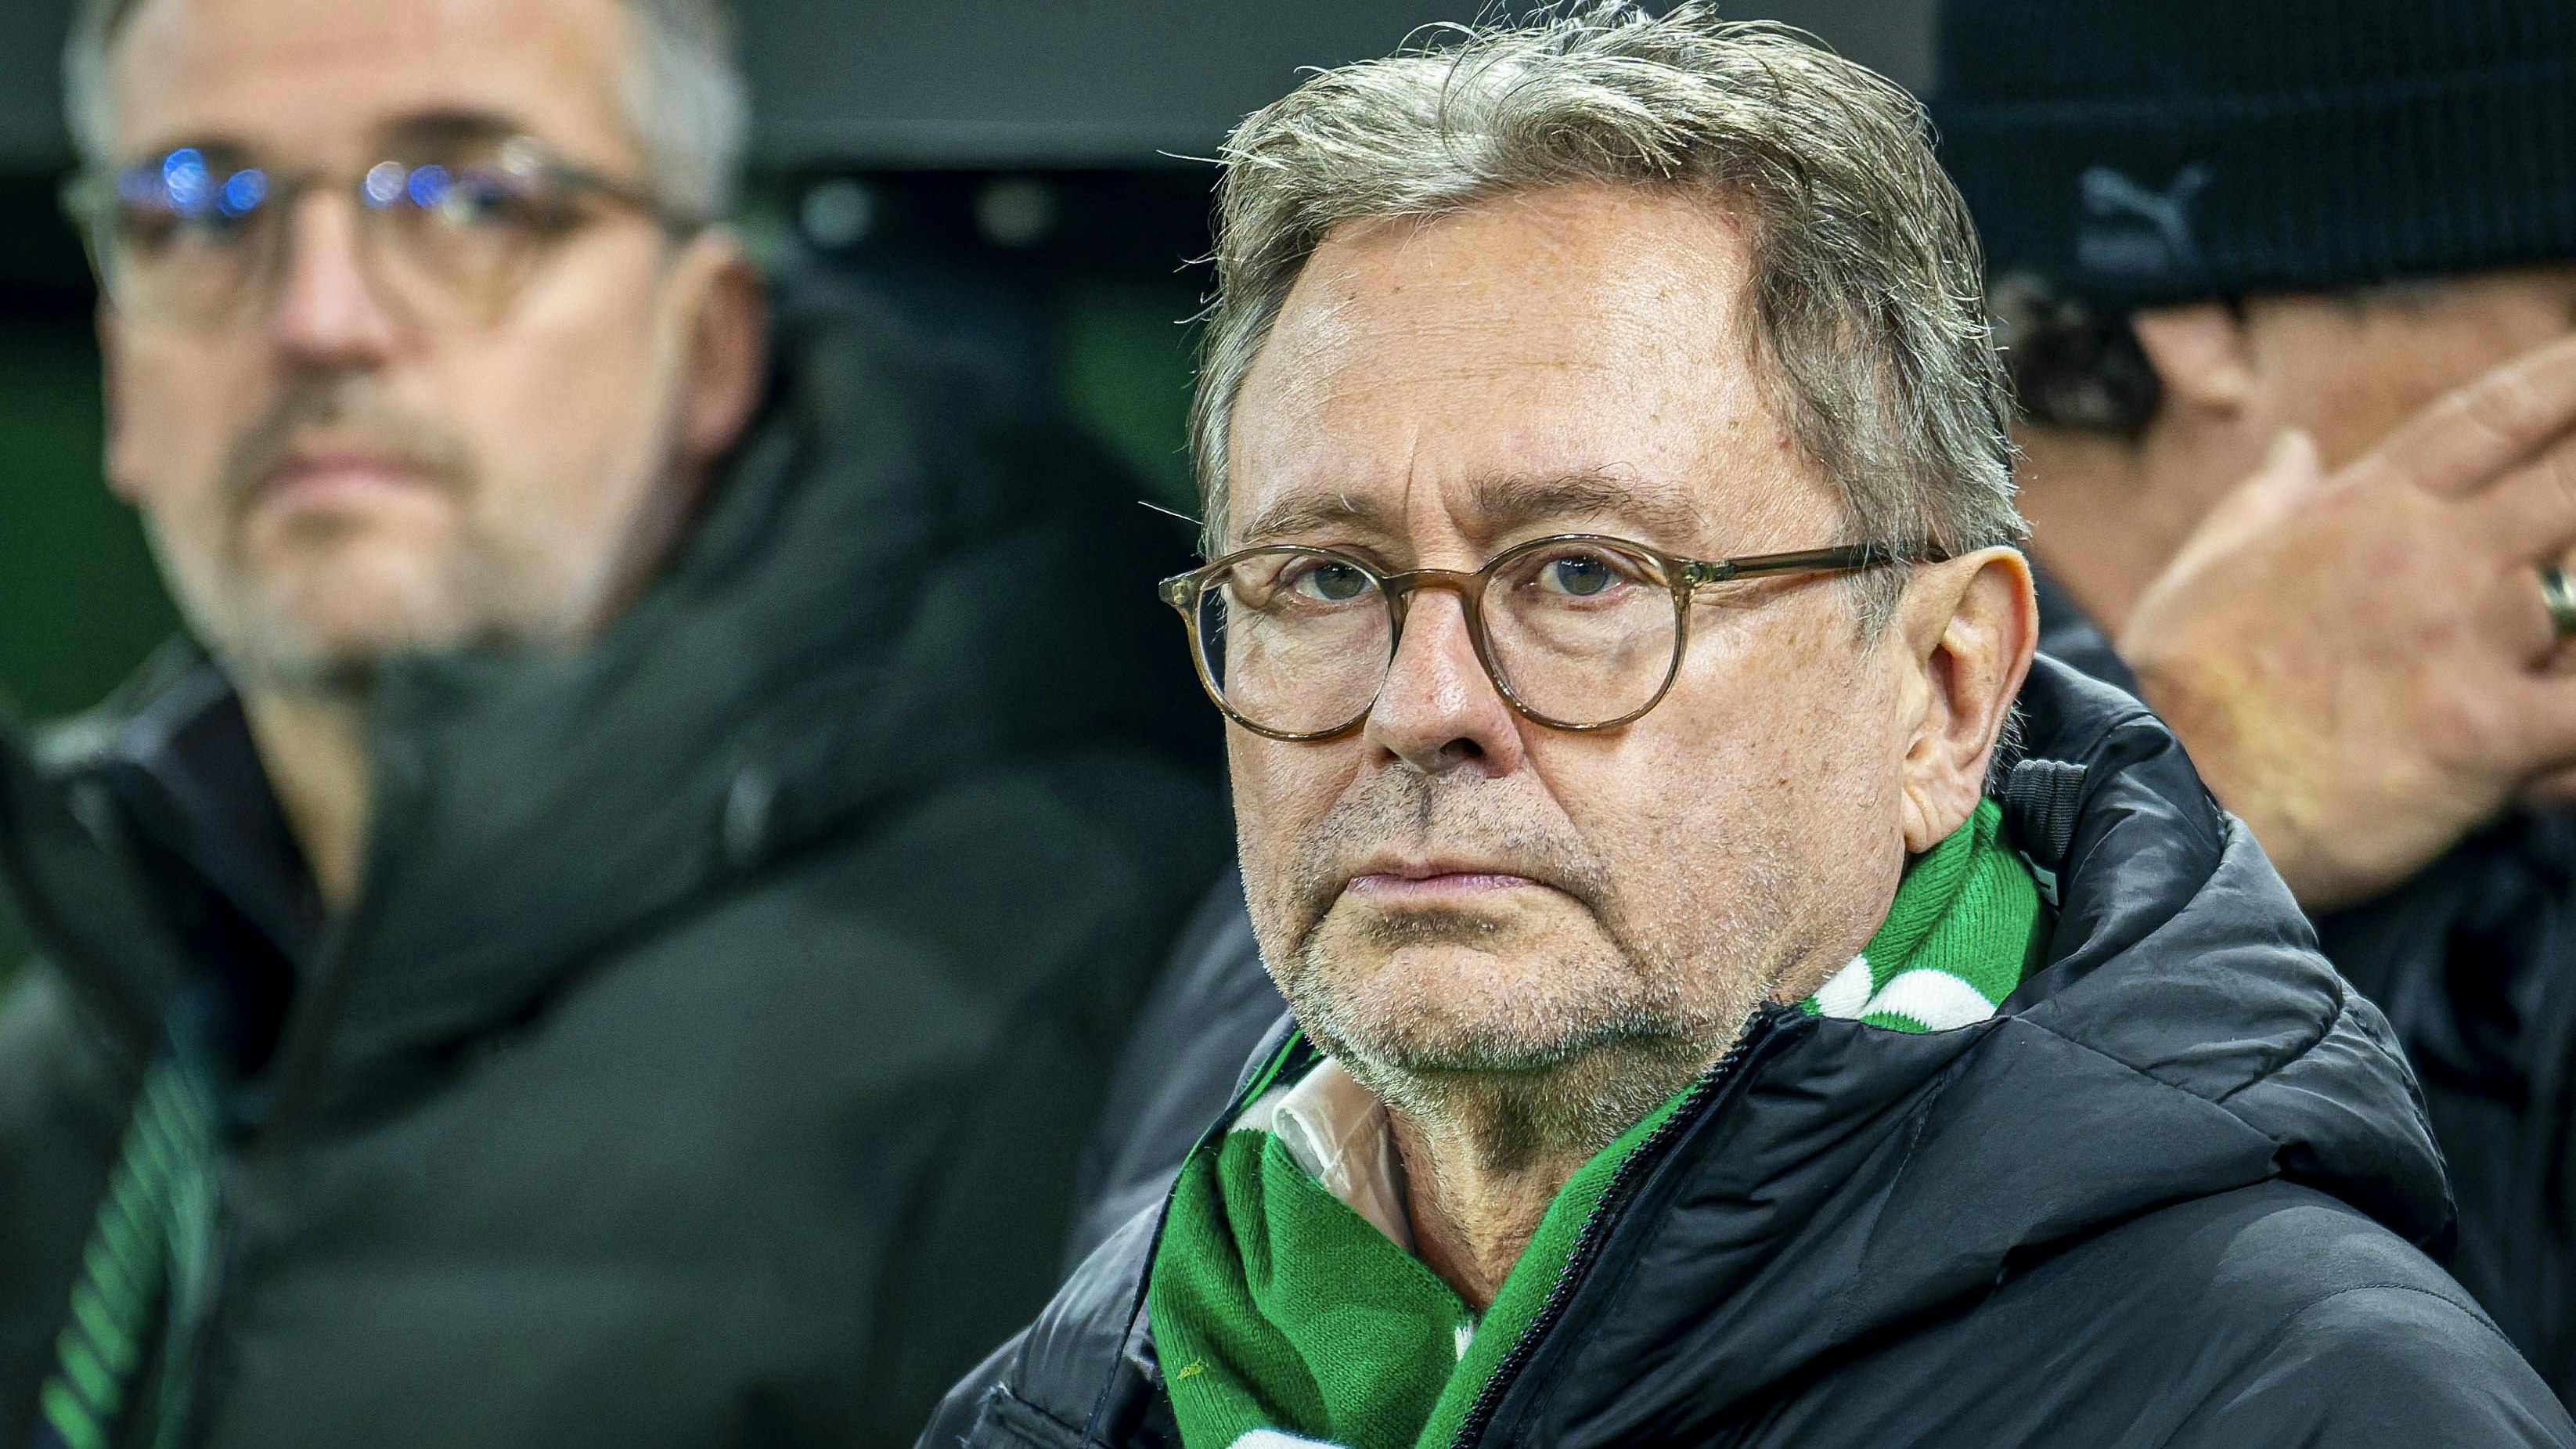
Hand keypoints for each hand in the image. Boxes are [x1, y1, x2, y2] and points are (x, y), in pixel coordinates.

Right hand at [2118, 334, 2575, 910]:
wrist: (2167, 798)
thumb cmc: (2178, 694)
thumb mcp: (2199, 575)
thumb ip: (2263, 503)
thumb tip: (2295, 446)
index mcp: (2366, 509)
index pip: (2493, 416)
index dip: (2566, 376)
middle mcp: (2433, 557)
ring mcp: (2470, 641)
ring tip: (2570, 626)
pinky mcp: (2492, 733)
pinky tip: (2575, 752)